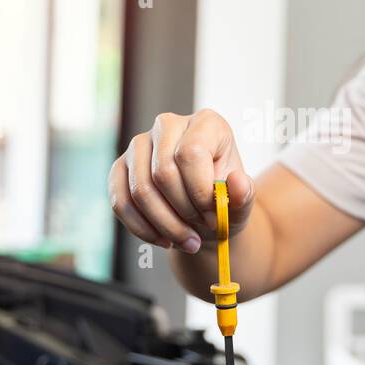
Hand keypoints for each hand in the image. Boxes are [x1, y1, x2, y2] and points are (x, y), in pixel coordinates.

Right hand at [109, 110, 254, 253]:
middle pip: (162, 173)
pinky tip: (163, 240)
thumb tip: (237, 181)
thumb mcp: (241, 203)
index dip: (200, 191)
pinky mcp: (120, 168)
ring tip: (187, 241)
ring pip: (140, 190)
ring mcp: (139, 144)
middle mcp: (168, 125)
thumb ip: (244, 194)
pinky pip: (121, 202)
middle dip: (183, 211)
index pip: (191, 153)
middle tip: (202, 229)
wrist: (205, 215)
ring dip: (165, 225)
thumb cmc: (225, 202)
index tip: (214, 215)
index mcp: (206, 123)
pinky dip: (142, 229)